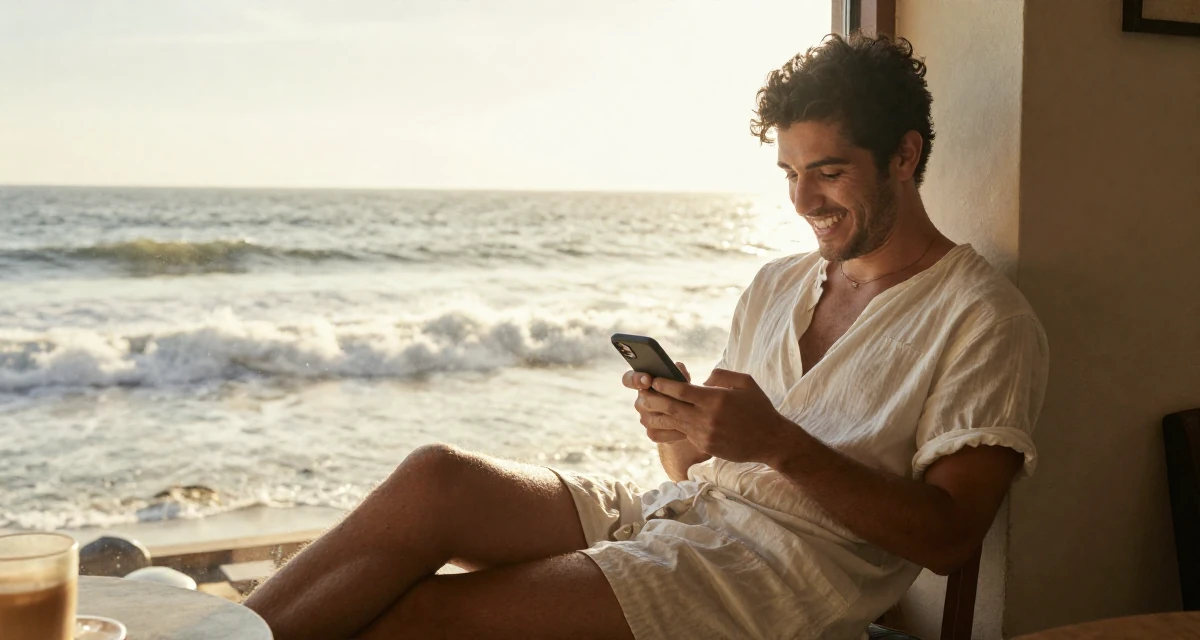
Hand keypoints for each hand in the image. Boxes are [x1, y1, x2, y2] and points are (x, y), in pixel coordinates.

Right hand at [622, 362, 691, 443]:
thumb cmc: (685, 393)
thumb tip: (678, 367)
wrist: (693, 416)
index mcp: (643, 382)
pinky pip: (656, 434)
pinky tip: (684, 431)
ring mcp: (645, 417)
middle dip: (658, 399)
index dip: (635, 379)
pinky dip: (670, 432)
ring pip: (648, 418)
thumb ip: (680, 373)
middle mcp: (641, 400)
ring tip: (684, 415)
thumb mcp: (684, 381)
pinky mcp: (652, 433)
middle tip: (672, 399)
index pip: (629, 379)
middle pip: (641, 400)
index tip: (647, 379)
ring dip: (667, 416)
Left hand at [639, 368, 794, 463]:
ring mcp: (704, 434)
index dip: (664, 384)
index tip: (653, 379)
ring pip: (672, 423)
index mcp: (716, 399)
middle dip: (652, 399)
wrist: (771, 440)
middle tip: (640, 392)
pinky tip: (660, 420)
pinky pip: (682, 434)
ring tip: (643, 408)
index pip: (682, 390)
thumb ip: (720, 375)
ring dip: (655, 415)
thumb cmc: (759, 408)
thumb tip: (701, 379)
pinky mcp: (704, 445)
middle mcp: (707, 418)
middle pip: (671, 407)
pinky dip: (669, 426)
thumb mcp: (745, 382)